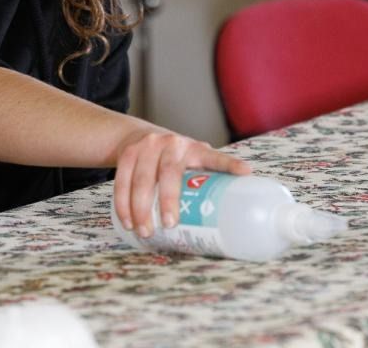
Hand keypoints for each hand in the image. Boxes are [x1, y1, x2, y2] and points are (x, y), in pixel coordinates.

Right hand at [112, 130, 250, 237]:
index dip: (229, 165)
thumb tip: (227, 220)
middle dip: (168, 200)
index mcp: (194, 148)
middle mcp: (171, 144)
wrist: (138, 136)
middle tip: (169, 225)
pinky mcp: (128, 153)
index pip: (214, 158)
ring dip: (141, 208)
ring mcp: (147, 147)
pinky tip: (127, 221)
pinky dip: (123, 204)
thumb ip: (204, 180)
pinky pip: (122, 180)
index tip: (245, 173)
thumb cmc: (173, 160)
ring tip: (145, 231)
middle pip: (169, 173)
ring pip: (142, 179)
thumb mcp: (191, 162)